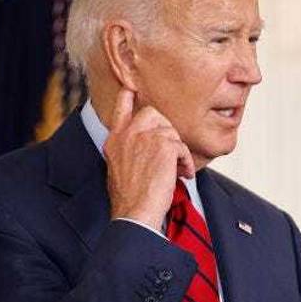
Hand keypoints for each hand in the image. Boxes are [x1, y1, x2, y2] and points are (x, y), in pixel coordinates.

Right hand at [103, 89, 195, 231]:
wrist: (135, 213)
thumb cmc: (131, 199)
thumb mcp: (120, 169)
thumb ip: (130, 150)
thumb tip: (148, 146)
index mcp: (114, 140)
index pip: (121, 107)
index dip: (128, 96)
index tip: (131, 89)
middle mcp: (127, 134)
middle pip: (152, 113)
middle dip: (165, 130)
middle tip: (170, 151)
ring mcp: (144, 136)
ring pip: (170, 131)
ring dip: (177, 152)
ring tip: (177, 170)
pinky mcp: (163, 144)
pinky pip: (181, 146)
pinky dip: (185, 162)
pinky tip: (183, 175)